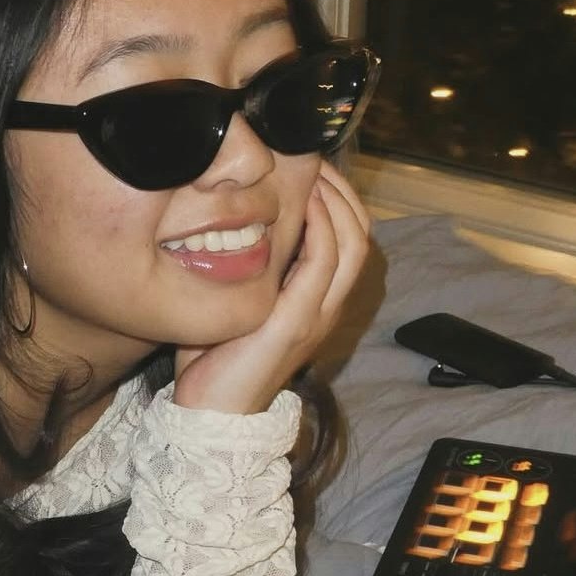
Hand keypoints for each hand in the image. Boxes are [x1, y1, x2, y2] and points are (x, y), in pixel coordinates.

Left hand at [172, 158, 370, 413]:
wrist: (213, 414)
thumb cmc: (215, 360)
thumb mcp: (238, 303)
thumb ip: (246, 269)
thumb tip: (227, 222)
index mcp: (319, 303)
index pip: (353, 240)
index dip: (342, 200)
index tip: (315, 169)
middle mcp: (328, 308)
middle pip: (362, 235)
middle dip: (343, 191)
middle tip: (316, 160)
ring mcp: (317, 315)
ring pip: (352, 244)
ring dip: (335, 200)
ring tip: (313, 173)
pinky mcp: (297, 321)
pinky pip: (324, 262)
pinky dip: (320, 226)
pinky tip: (303, 202)